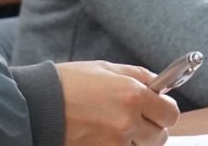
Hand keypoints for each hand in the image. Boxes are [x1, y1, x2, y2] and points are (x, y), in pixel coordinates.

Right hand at [56, 61, 179, 145]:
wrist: (36, 105)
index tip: (156, 107)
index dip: (163, 109)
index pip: (170, 113)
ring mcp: (116, 143)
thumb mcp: (104, 68)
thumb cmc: (67, 84)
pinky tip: (102, 135)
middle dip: (150, 127)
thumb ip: (136, 75)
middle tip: (132, 118)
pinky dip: (118, 145)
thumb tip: (158, 82)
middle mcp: (128, 122)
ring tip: (112, 127)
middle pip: (160, 136)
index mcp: (132, 95)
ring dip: (134, 140)